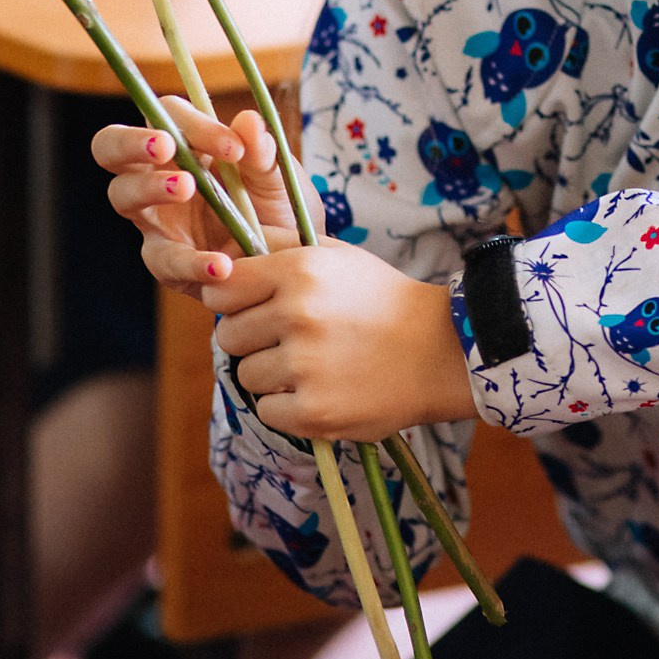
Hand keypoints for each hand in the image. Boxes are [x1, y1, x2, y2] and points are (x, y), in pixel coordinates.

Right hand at [91, 102, 299, 291]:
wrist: (289, 265)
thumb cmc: (275, 209)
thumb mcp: (279, 179)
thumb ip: (264, 153)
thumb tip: (249, 122)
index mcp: (186, 144)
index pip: (168, 116)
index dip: (193, 124)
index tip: (233, 147)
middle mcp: (158, 175)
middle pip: (110, 147)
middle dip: (129, 141)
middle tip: (166, 146)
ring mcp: (156, 219)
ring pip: (121, 195)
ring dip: (150, 186)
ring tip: (186, 188)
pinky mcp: (166, 263)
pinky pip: (165, 259)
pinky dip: (193, 262)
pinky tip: (222, 265)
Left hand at [205, 244, 475, 438]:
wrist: (437, 350)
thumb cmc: (380, 299)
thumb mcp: (335, 255)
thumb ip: (281, 245)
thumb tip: (227, 251)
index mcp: (298, 272)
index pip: (222, 289)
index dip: (229, 300)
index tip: (246, 308)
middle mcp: (297, 315)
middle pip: (228, 336)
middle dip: (251, 339)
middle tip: (286, 339)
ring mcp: (305, 367)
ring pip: (246, 376)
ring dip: (270, 375)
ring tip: (310, 365)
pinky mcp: (314, 413)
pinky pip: (266, 412)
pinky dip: (287, 408)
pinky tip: (318, 391)